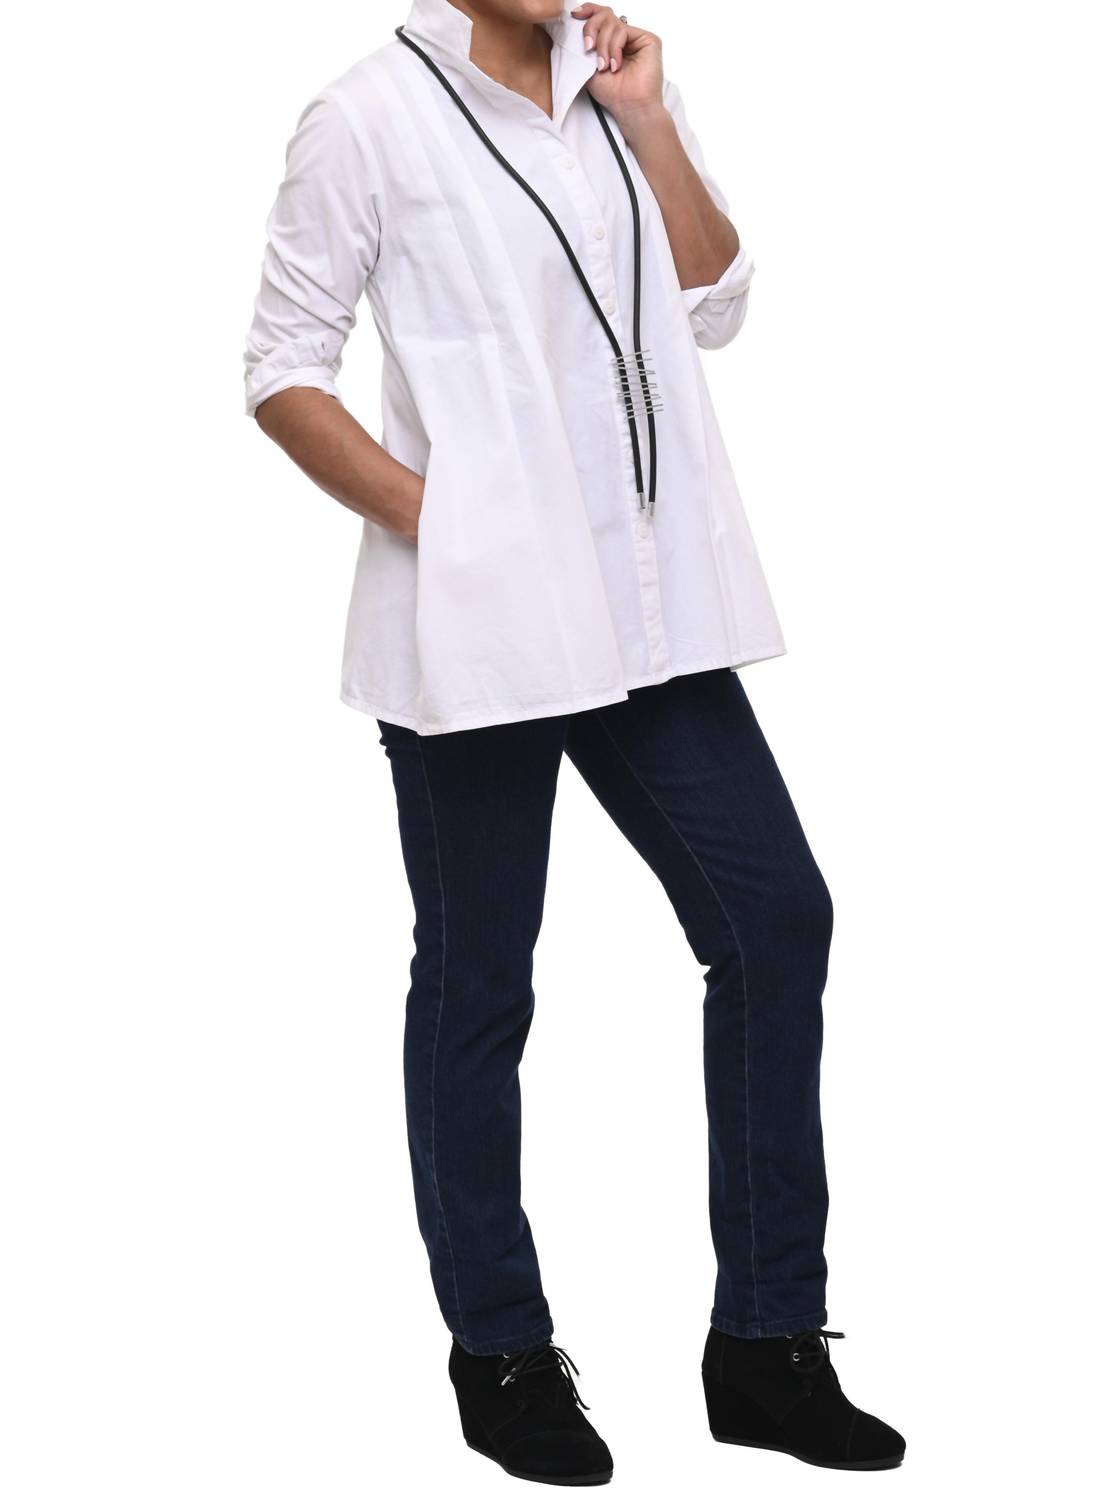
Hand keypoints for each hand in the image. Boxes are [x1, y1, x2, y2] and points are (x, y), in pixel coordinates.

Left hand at [572, 5, 665, 130]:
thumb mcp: (589, 67)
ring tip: (604, 66)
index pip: (600, 17)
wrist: (630, 107)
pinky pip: (623, 30)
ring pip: (612, 23)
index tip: (575, 15)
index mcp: (611, 42)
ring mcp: (636, 38)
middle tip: (588, 48)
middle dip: (592, 28)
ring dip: (603, 45)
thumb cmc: (612, 93)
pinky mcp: (648, 39)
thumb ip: (585, 45)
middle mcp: (624, 38)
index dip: (588, 11)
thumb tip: (577, 23)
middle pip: (604, 15)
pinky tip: (615, 65)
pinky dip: (614, 47)